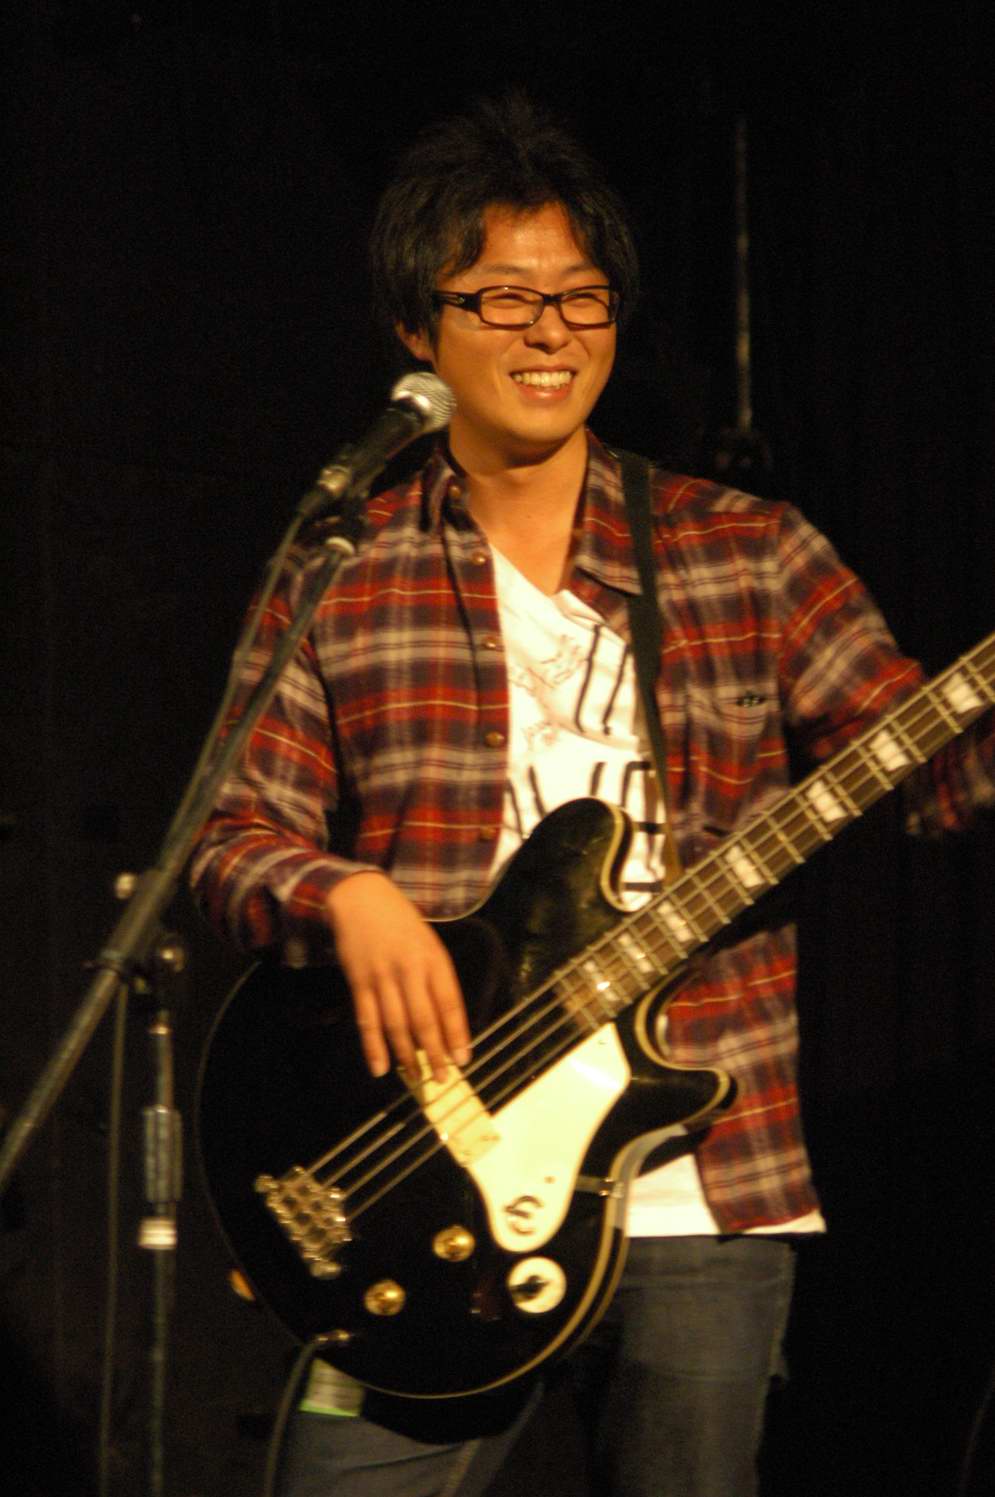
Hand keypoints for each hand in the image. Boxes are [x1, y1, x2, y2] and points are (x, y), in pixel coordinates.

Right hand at [326, 871, 470, 1081]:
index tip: (464, 1060)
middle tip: (442, 1078)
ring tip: (417, 1077)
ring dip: (407, 1055)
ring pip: (396, 1024)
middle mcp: (410, 969)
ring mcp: (382, 977)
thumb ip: (435, 978)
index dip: (457, 1034)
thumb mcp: (428, 943)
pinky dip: (373, 1046)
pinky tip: (381, 1067)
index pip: (449, 1003)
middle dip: (435, 1052)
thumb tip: (443, 1022)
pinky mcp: (359, 982)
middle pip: (424, 1020)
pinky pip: (367, 1020)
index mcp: (433, 958)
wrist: (361, 898)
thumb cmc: (401, 922)